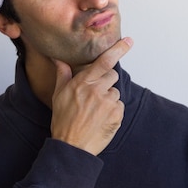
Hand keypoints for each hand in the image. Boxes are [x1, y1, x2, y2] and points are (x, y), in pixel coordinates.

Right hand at [50, 37, 132, 155]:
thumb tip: (58, 60)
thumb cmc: (63, 120)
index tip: (129, 41)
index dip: (118, 49)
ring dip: (109, 99)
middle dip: (106, 82)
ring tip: (95, 112)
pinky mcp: (117, 115)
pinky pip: (120, 106)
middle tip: (94, 96)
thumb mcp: (59, 95)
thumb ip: (63, 75)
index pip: (104, 61)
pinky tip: (101, 119)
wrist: (72, 146)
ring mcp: (108, 103)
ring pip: (115, 92)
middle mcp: (97, 90)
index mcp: (83, 82)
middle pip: (112, 75)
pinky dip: (113, 112)